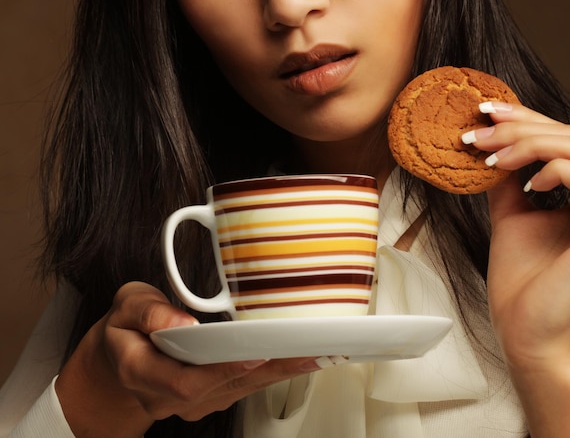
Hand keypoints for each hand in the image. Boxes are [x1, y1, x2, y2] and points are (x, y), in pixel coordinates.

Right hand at [56, 282, 320, 437]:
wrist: (116, 364)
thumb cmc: (124, 329)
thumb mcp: (125, 306)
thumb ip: (148, 312)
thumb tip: (182, 322)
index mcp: (142, 372)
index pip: (186, 380)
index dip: (224, 369)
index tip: (256, 352)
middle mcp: (168, 397)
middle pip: (224, 388)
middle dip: (268, 370)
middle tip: (306, 351)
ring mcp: (191, 402)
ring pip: (239, 391)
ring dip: (278, 373)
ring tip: (314, 354)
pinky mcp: (209, 398)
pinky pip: (243, 388)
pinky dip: (272, 373)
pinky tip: (299, 360)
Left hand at [462, 102, 569, 435]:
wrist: (526, 329)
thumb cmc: (522, 280)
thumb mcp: (510, 215)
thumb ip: (507, 181)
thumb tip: (488, 147)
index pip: (559, 139)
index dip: (524, 117)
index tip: (484, 111)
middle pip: (569, 135)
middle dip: (518, 125)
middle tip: (477, 131)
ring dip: (527, 143)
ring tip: (490, 157)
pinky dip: (552, 169)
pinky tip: (525, 183)